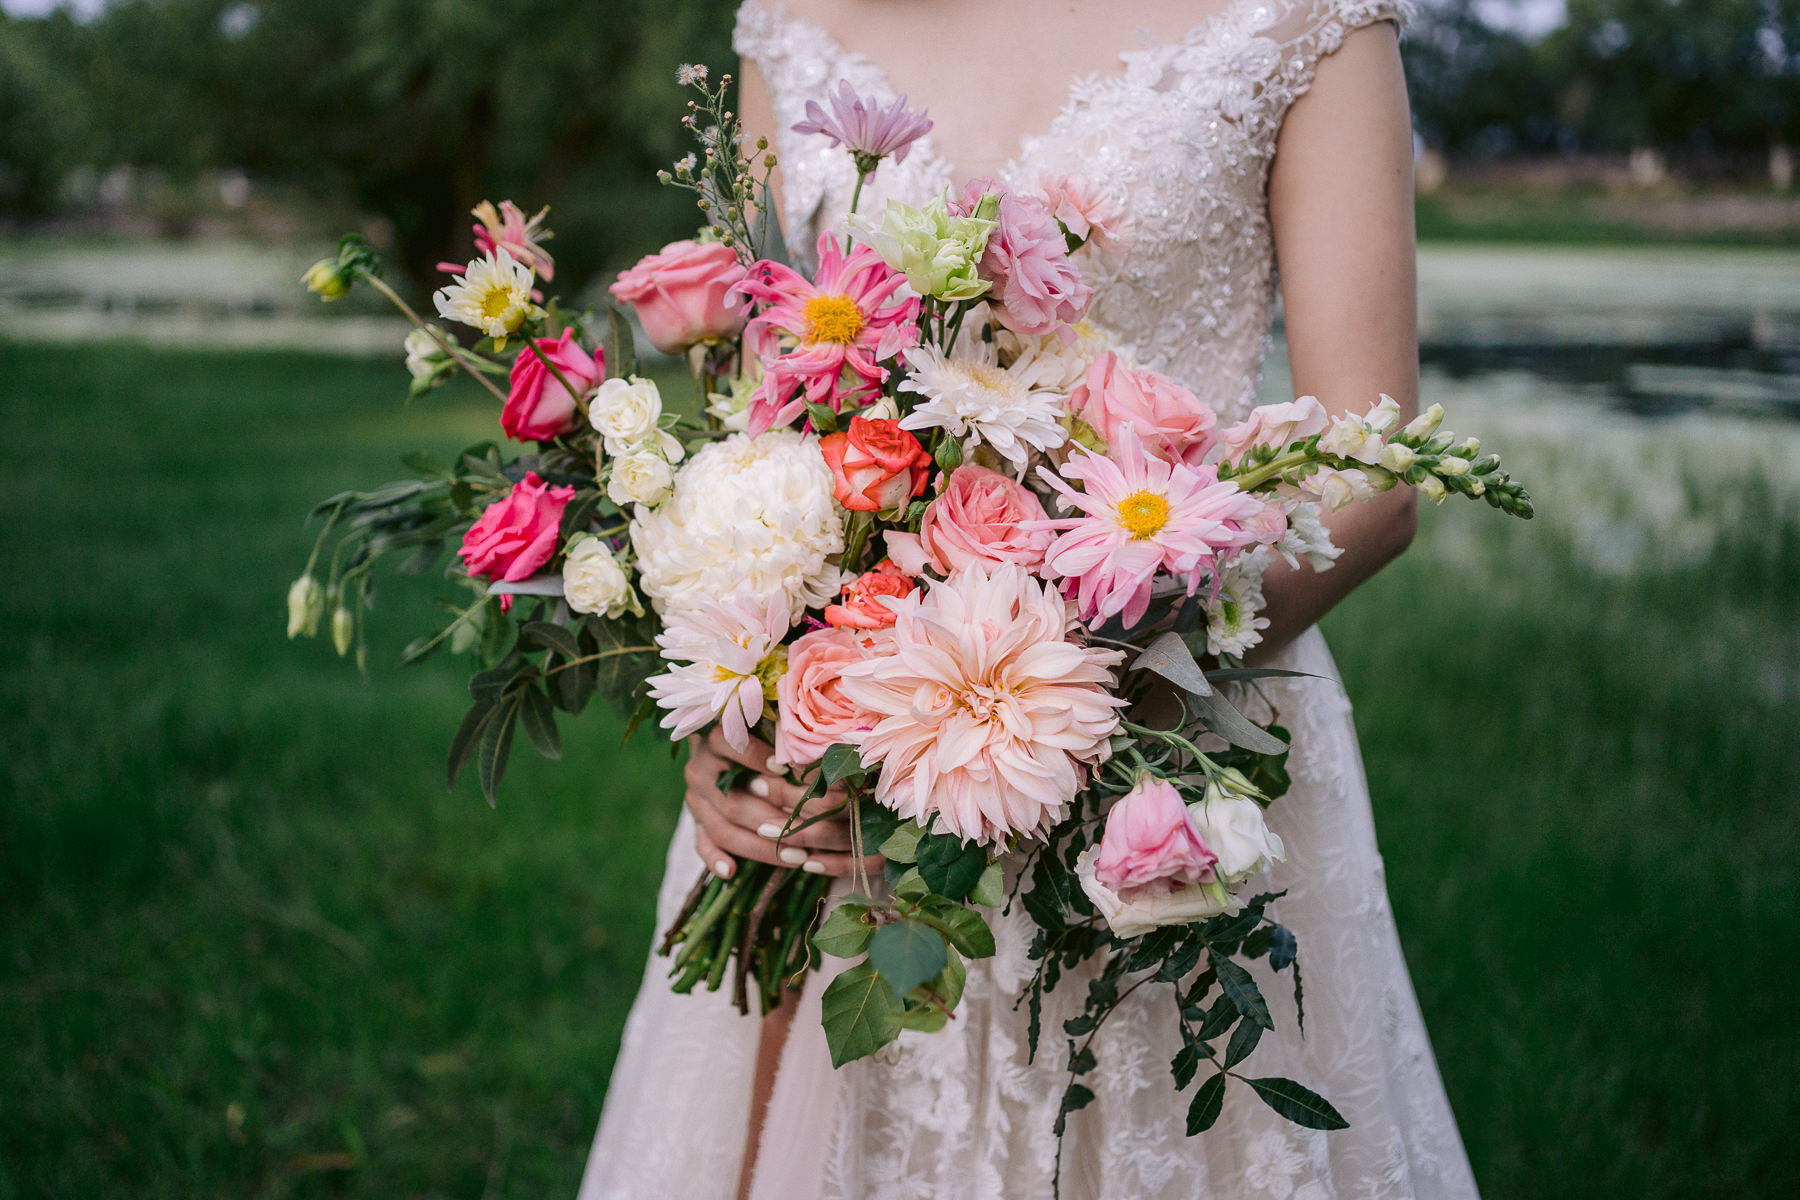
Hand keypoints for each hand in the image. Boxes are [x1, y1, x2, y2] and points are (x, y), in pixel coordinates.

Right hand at [684, 727, 879, 878]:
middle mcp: (700, 771)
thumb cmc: (757, 736)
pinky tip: (732, 872)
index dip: (756, 757)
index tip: (784, 768)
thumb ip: (784, 741)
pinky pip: (702, 844)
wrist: (718, 749)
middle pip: (732, 802)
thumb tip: (820, 755)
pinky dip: (715, 859)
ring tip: (796, 857)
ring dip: (760, 847)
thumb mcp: (767, 731)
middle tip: (805, 832)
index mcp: (715, 741)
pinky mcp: (697, 821)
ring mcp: (696, 800)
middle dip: (772, 820)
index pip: (731, 747)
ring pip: (722, 829)